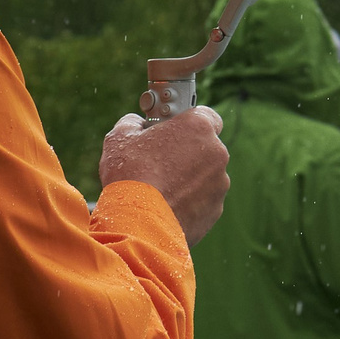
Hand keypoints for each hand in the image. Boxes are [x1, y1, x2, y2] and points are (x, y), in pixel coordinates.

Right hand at [99, 108, 228, 245]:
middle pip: (204, 147)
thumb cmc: (130, 175)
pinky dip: (189, 201)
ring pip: (204, 175)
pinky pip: (202, 200)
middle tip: (160, 159)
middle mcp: (216, 153)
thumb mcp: (120, 138)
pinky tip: (166, 204)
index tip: (173, 128)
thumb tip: (134, 124)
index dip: (188, 121)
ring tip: (160, 186)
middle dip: (185, 151)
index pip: (206, 115)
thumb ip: (132, 123)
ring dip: (187, 178)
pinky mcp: (215, 209)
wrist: (139, 223)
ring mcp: (219, 183)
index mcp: (198, 127)